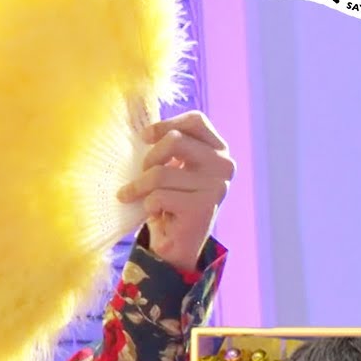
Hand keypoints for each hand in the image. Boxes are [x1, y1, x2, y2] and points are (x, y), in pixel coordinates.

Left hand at [117, 110, 234, 271]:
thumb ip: (166, 145)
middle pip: (174, 141)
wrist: (176, 245)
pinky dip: (147, 206)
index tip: (144, 137)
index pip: (195, 121)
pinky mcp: (202, 208)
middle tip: (142, 175)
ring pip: (160, 172)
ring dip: (140, 186)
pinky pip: (158, 196)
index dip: (166, 124)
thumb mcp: (170, 166)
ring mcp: (216, 187)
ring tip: (139, 196)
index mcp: (218, 150)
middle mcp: (223, 166)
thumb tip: (137, 116)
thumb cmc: (170, 199)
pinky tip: (156, 213)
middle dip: (149, 159)